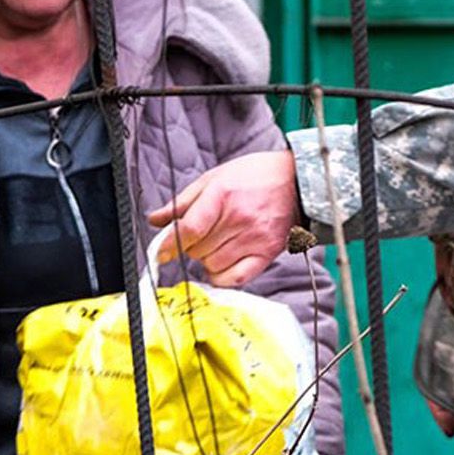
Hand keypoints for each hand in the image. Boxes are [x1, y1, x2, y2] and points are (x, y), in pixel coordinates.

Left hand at [146, 150, 300, 286]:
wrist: (298, 182)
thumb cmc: (256, 176)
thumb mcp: (215, 177)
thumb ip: (184, 201)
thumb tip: (155, 220)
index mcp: (223, 195)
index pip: (189, 230)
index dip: (169, 245)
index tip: (161, 253)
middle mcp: (239, 218)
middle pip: (198, 250)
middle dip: (191, 246)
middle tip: (200, 236)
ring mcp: (255, 237)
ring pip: (212, 264)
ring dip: (206, 259)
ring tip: (215, 245)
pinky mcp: (267, 253)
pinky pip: (235, 278)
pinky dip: (222, 276)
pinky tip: (222, 263)